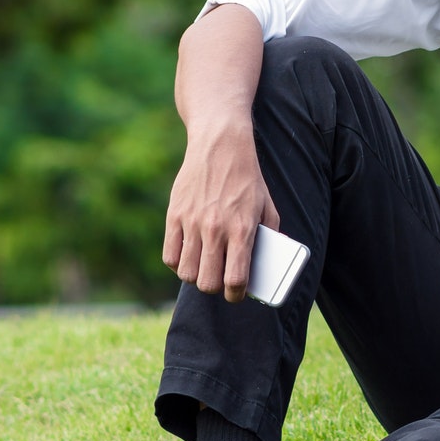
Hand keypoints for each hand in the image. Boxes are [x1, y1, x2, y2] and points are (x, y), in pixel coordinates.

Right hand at [162, 121, 280, 302]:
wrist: (221, 145)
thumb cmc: (247, 179)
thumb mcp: (267, 206)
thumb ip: (270, 236)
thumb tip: (266, 265)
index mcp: (242, 230)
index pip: (235, 280)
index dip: (236, 295)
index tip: (236, 294)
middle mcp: (216, 229)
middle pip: (208, 283)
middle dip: (215, 288)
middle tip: (219, 281)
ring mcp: (192, 223)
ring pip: (186, 273)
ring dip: (195, 276)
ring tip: (203, 268)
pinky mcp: (175, 215)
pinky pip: (170, 255)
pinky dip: (177, 262)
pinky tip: (187, 255)